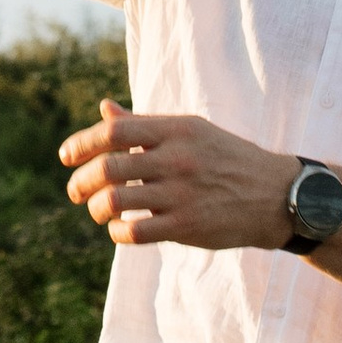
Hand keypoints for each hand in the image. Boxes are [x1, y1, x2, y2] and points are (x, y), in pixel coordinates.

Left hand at [61, 100, 296, 251]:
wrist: (276, 195)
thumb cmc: (226, 158)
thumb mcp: (190, 131)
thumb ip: (144, 124)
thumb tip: (103, 110)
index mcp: (176, 129)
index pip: (114, 131)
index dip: (81, 143)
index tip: (65, 157)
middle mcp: (176, 158)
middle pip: (109, 166)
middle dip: (81, 181)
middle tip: (74, 191)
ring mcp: (181, 194)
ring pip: (117, 201)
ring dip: (97, 208)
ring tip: (97, 210)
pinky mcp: (187, 227)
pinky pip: (136, 232)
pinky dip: (117, 232)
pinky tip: (119, 229)